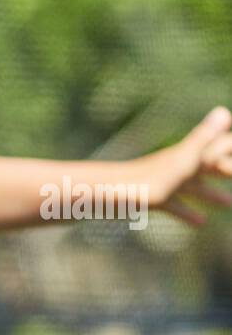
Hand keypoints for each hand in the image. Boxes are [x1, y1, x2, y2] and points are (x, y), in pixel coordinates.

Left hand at [141, 106, 231, 226]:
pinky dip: (190, 212)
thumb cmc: (152, 178)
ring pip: (194, 187)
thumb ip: (204, 139)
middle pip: (207, 167)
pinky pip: (176, 205)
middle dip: (224, 169)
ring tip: (230, 203)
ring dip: (212, 193)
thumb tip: (225, 112)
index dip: (228, 147)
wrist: (115, 194)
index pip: (216, 147)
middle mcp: (178, 166)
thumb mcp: (184, 160)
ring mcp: (166, 183)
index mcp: (187, 155)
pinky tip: (201, 222)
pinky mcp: (155, 199)